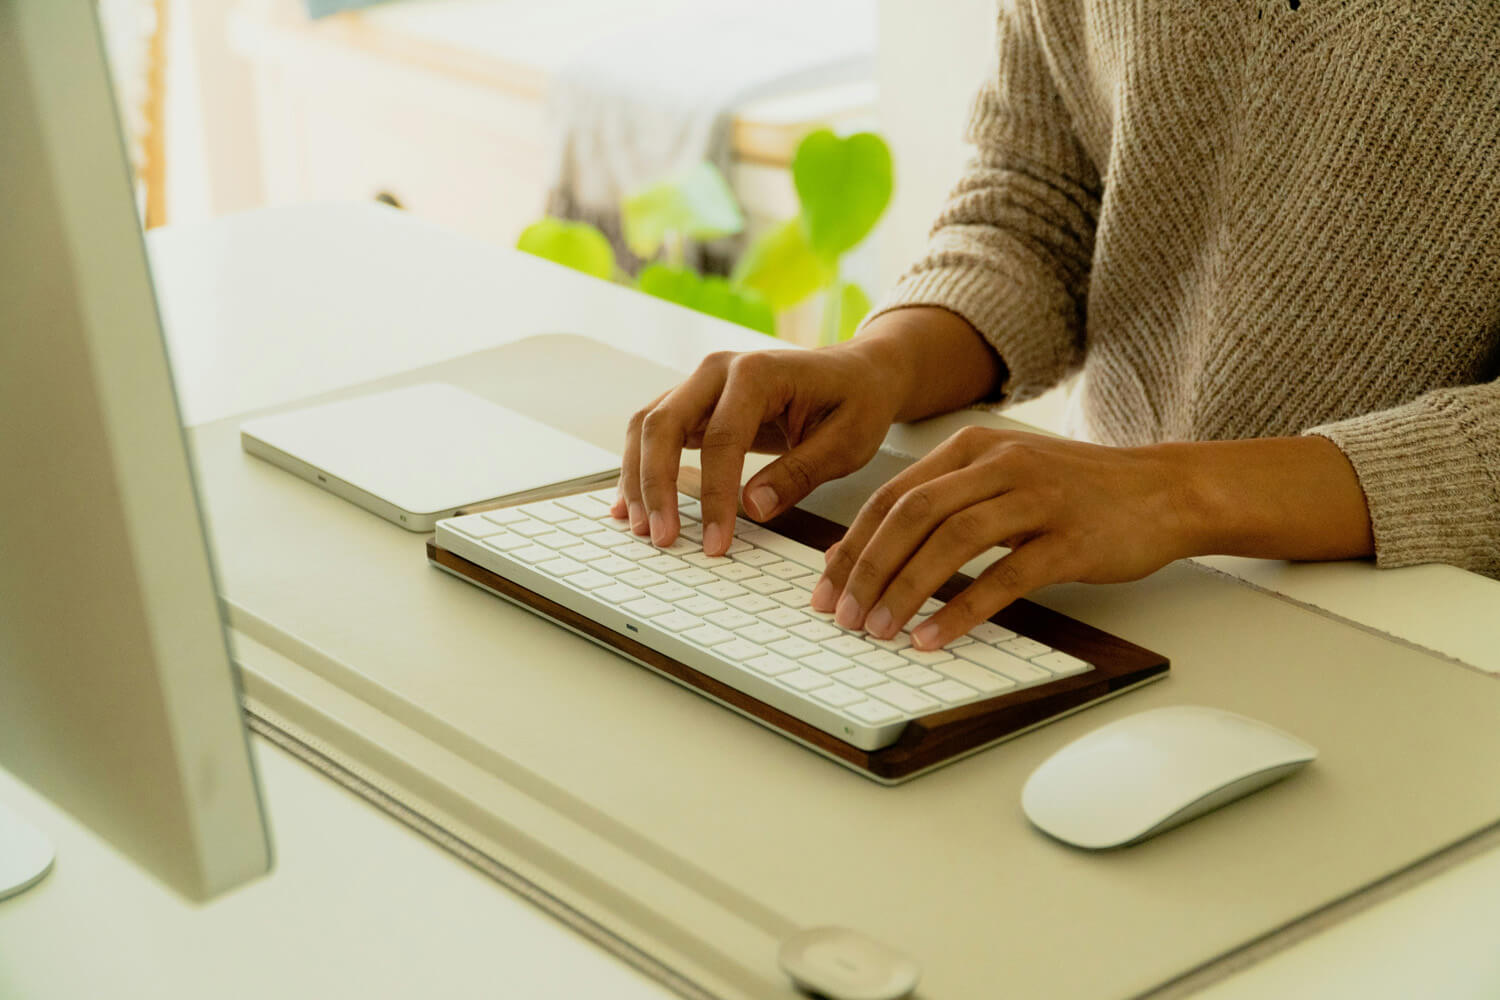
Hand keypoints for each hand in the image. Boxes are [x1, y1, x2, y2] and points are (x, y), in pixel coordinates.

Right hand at [612, 306, 1006, 554]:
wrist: (858, 372)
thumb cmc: (857, 401)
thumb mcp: (847, 441)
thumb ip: (800, 472)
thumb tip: (752, 507)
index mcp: (759, 372)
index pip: (723, 439)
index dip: (714, 496)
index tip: (715, 542)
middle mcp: (719, 370)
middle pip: (663, 424)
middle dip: (656, 485)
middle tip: (660, 538)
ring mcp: (701, 384)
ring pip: (647, 426)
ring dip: (637, 478)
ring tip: (641, 528)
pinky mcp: (695, 403)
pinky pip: (654, 432)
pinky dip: (639, 467)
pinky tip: (632, 504)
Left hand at [813, 427, 1197, 648]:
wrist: (1164, 490)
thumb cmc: (1075, 491)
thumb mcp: (1004, 477)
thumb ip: (944, 503)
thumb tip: (872, 553)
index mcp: (973, 447)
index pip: (893, 495)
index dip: (853, 544)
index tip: (825, 587)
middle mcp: (999, 464)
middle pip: (912, 514)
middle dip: (868, 569)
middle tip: (842, 615)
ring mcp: (1037, 498)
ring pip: (952, 542)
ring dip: (907, 590)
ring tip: (879, 632)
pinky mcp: (1070, 539)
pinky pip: (1004, 577)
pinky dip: (962, 610)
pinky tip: (935, 638)